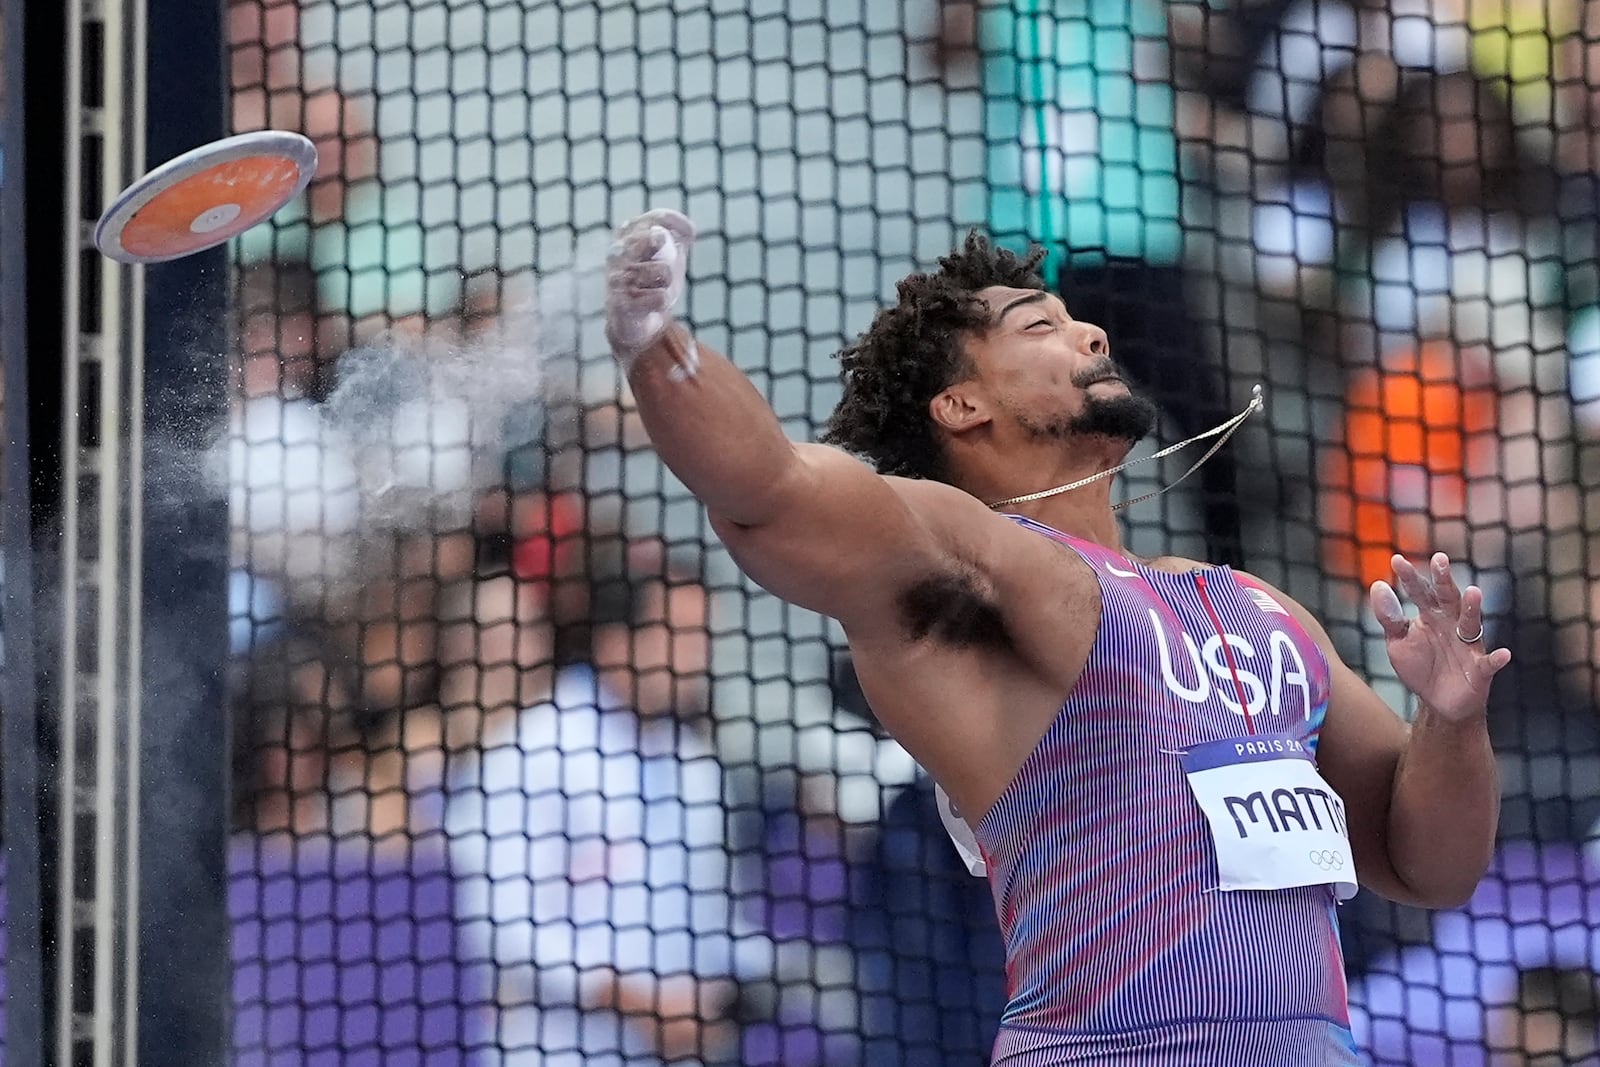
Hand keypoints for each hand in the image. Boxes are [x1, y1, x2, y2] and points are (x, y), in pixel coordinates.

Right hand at [605, 209, 698, 377]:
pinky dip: (662, 302)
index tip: (692, 234)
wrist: (633, 322)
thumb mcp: (666, 256)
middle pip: (655, 237)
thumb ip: (675, 239)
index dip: (676, 222)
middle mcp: (617, 251)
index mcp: (626, 235)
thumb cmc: (651, 283)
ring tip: (654, 290)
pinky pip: (660, 297)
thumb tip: (689, 232)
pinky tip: (650, 305)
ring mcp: (617, 276)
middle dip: (669, 254)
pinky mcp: (620, 302)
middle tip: (663, 270)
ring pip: (663, 271)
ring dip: (667, 284)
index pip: (655, 218)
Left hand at [1370, 552, 1511, 721]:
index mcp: (1431, 616)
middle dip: (1444, 580)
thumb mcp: (1398, 642)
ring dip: (1473, 609)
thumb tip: (1378, 585)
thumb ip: (1389, 617)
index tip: (1396, 560)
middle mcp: (1452, 625)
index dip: (1409, 577)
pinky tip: (1502, 654)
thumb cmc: (1419, 667)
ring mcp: (1468, 645)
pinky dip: (1497, 659)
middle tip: (1439, 559)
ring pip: (1472, 623)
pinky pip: (1490, 663)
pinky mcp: (1480, 670)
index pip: (1420, 592)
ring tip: (1473, 592)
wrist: (1437, 704)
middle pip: (1449, 599)